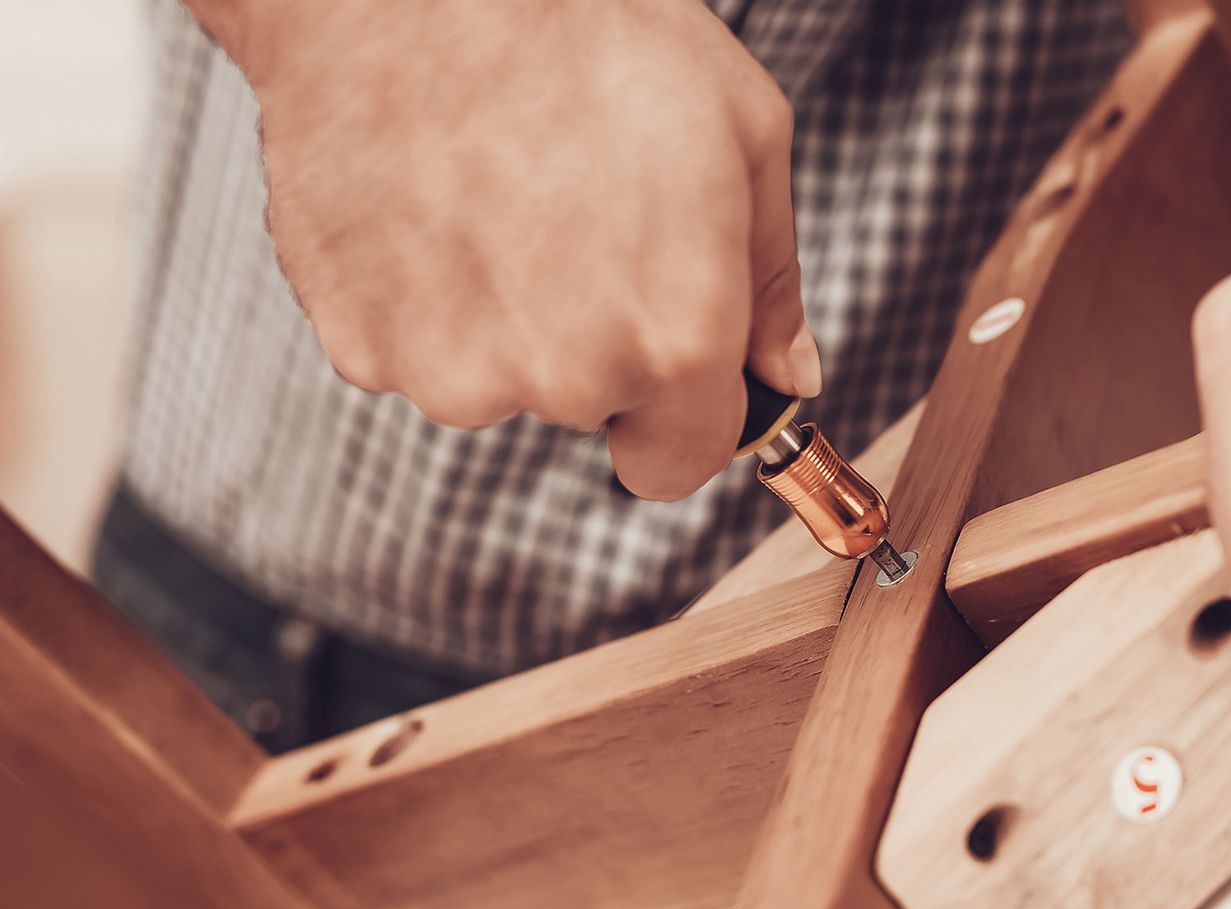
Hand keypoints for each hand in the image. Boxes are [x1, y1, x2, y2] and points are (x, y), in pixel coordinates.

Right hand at [218, 0, 817, 498]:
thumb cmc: (584, 30)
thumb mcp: (745, 134)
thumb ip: (773, 281)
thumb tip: (790, 374)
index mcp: (675, 341)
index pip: (682, 463)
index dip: (681, 412)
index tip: (666, 366)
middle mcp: (564, 377)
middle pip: (588, 409)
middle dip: (592, 342)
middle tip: (574, 219)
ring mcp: (450, 368)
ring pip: (494, 380)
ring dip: (501, 318)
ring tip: (497, 196)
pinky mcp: (360, 342)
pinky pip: (411, 349)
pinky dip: (422, 296)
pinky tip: (432, 203)